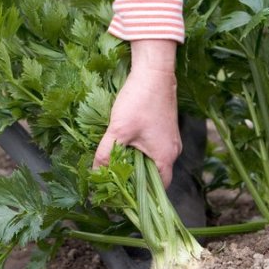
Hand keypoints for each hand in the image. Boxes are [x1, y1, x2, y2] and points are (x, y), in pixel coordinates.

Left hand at [94, 40, 180, 186]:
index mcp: (166, 156)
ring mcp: (170, 138)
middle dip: (135, 179)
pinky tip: (124, 145)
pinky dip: (140, 150)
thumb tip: (96, 173)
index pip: (157, 188)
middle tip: (115, 181)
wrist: (154, 71)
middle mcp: (173, 150)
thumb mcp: (118, 130)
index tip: (122, 196)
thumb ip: (106, 154)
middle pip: (155, 175)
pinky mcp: (165, 127)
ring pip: (153, 160)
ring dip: (136, 163)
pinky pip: (154, 147)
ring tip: (116, 164)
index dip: (140, 195)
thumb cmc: (139, 101)